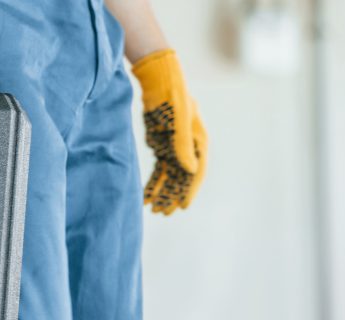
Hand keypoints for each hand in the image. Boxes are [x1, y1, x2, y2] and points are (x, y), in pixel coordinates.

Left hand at [132, 49, 206, 214]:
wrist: (158, 81)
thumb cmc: (172, 98)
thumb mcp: (178, 121)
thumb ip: (183, 146)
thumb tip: (190, 170)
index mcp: (198, 142)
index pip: (196, 172)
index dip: (189, 191)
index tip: (183, 207)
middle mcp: (189, 147)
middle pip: (182, 178)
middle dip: (173, 196)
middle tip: (164, 214)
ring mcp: (175, 147)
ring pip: (169, 176)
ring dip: (163, 192)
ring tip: (154, 210)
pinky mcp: (162, 145)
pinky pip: (159, 169)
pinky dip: (153, 182)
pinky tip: (145, 195)